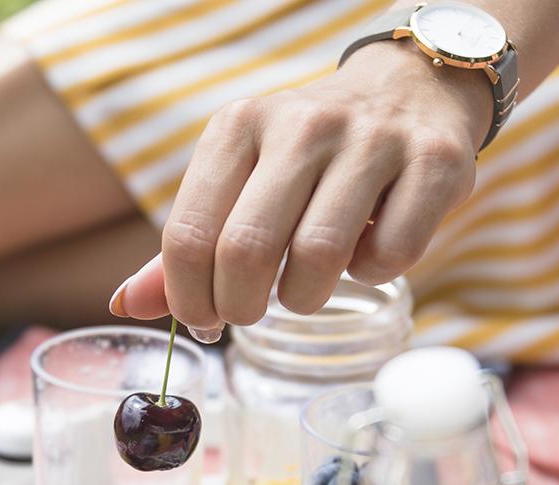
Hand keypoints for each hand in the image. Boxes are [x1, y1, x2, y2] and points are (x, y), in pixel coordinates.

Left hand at [109, 41, 490, 336]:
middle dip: (241, 306)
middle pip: (247, 251)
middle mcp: (302, 125)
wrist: (411, 91)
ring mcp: (371, 140)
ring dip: (305, 297)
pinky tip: (369, 250)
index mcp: (239, 126)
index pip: (188, 234)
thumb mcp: (240, 180)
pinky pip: (391, 256)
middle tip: (250, 313)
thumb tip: (125, 305)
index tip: (203, 319)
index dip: (188, 298)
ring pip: (319, 258)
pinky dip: (374, 274)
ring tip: (305, 287)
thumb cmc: (310, 157)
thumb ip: (186, 245)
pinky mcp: (433, 163)